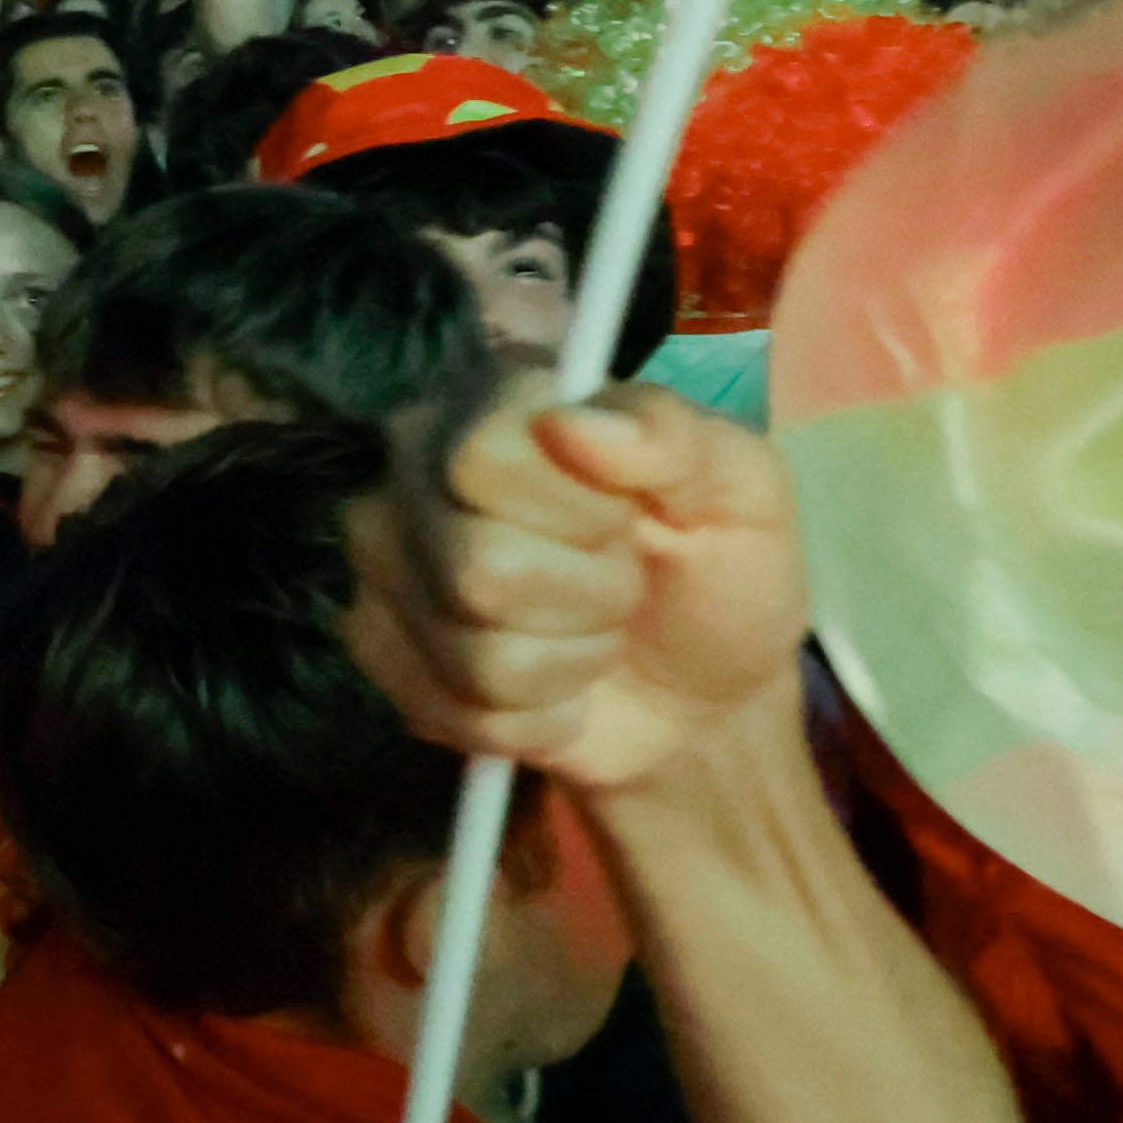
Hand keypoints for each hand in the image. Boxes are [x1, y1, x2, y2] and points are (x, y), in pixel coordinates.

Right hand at [342, 377, 808, 800]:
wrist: (699, 695)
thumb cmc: (721, 572)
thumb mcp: (744, 491)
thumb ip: (676, 437)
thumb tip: (571, 422)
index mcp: (504, 403)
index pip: (481, 456)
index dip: (575, 511)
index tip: (629, 517)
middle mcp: (420, 467)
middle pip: (475, 565)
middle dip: (587, 600)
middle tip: (622, 589)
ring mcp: (388, 559)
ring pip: (472, 653)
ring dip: (566, 665)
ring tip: (593, 640)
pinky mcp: (378, 646)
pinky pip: (455, 712)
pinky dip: (533, 719)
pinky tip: (555, 690)